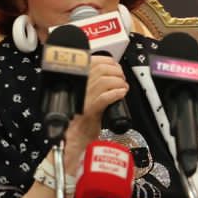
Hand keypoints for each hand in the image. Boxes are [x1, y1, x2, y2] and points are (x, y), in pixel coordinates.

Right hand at [63, 54, 127, 169]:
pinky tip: (121, 94)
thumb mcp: (86, 94)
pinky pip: (105, 98)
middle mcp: (78, 87)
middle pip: (101, 69)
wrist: (75, 136)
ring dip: (119, 83)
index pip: (92, 61)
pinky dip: (116, 94)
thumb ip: (93, 81)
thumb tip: (110, 70)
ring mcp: (83, 99)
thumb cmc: (81, 116)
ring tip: (123, 87)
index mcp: (77, 81)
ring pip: (104, 81)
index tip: (115, 66)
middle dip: (116, 72)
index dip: (108, 61)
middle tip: (122, 79)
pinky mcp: (89, 111)